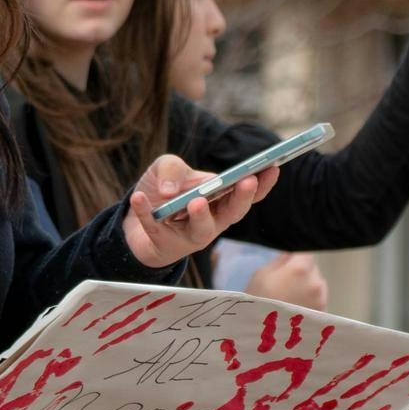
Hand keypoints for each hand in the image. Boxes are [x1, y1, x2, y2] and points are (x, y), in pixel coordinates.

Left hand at [122, 155, 279, 267]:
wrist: (134, 221)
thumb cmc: (164, 191)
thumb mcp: (167, 167)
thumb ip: (173, 168)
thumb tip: (170, 191)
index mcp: (222, 200)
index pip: (248, 193)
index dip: (263, 183)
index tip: (274, 167)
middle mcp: (213, 221)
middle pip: (232, 213)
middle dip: (241, 198)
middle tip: (247, 182)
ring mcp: (190, 235)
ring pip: (202, 230)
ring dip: (201, 216)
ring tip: (196, 201)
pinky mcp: (162, 243)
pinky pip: (154, 228)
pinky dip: (145, 213)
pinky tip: (138, 197)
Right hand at [244, 251, 327, 311]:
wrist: (262, 335)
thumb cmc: (258, 301)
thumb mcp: (262, 274)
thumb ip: (281, 261)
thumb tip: (291, 254)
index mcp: (300, 269)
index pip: (306, 252)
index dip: (296, 257)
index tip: (288, 263)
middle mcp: (316, 282)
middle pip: (313, 269)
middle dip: (302, 272)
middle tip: (285, 283)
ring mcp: (322, 300)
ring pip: (317, 285)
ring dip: (308, 287)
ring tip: (290, 299)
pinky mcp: (323, 314)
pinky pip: (318, 300)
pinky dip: (310, 302)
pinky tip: (295, 310)